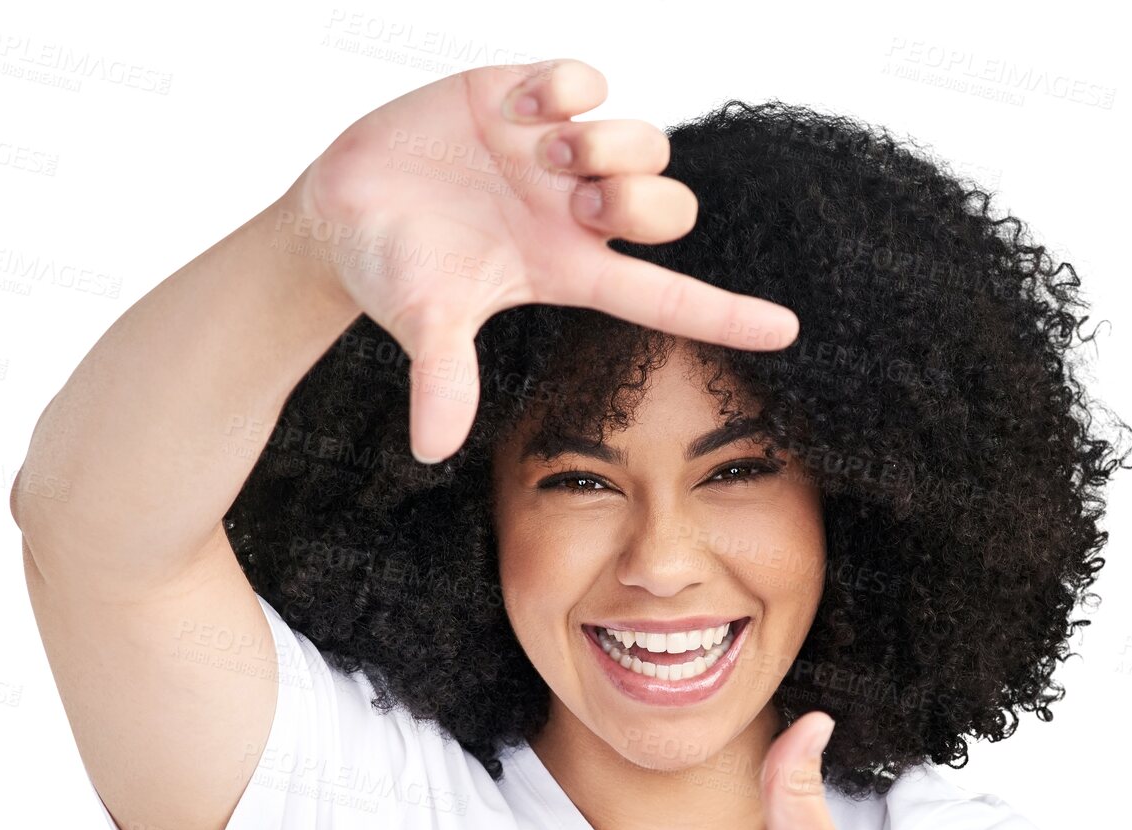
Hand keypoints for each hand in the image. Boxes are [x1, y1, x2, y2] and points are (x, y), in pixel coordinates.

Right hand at [295, 57, 801, 463]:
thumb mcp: (422, 323)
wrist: (342, 210)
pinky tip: (518, 110)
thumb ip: (441, 378)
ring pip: (645, 140)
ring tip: (543, 154)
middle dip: (646, 200)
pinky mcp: (524, 97)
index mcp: (566, 271)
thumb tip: (432, 448)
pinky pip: (586, 79)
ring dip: (609, 143)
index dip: (727, 314)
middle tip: (579, 201)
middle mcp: (575, 215)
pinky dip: (567, 88)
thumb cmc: (391, 271)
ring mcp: (554, 155)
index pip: (665, 297)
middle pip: (672, 208)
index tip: (789, 330)